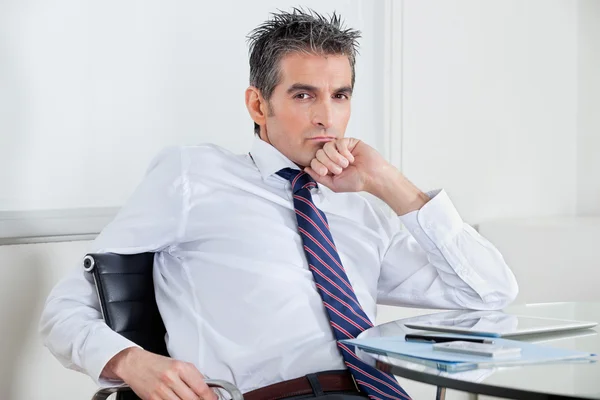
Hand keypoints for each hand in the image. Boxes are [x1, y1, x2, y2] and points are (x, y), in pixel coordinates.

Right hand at [103, 347, 218, 399]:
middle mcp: (171, 378)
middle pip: (193, 399)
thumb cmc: (156, 363)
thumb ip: (192, 376)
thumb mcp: (178, 364)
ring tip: (190, 399)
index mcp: (180, 367)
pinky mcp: (153, 399)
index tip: (213, 399)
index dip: (210, 397)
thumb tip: (206, 388)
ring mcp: (161, 390)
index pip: (201, 387)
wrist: (134, 364)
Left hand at [304, 138, 428, 214]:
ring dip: (336, 158)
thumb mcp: (334, 184)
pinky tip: (351, 158)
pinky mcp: (349, 142)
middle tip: (339, 170)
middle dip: (328, 163)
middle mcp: (333, 156)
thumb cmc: (356, 182)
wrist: (372, 177)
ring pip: (327, 146)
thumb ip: (319, 177)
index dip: (318, 166)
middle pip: (319, 153)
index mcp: (328, 165)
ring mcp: (340, 148)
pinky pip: (338, 142)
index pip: (314, 160)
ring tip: (346, 164)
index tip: (327, 172)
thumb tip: (306, 169)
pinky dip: (343, 152)